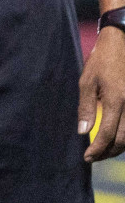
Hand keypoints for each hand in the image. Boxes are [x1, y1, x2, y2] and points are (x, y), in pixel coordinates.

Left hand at [81, 25, 124, 160]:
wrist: (122, 44)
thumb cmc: (101, 62)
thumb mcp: (86, 82)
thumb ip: (86, 108)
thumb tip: (82, 132)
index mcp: (116, 100)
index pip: (106, 134)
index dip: (97, 149)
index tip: (87, 157)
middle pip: (122, 141)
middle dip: (107, 153)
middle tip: (93, 157)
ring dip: (118, 148)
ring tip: (102, 151)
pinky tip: (114, 138)